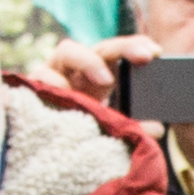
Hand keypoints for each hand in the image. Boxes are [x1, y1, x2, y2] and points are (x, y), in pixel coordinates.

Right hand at [18, 33, 157, 141]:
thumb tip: (159, 128)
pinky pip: (41, 78)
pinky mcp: (34, 86)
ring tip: (107, 80)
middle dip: (122, 48)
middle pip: (98, 46)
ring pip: (66, 50)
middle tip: (144, 58)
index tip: (156, 53)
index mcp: (96, 72)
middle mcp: (76, 67)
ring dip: (88, 61)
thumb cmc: (81, 128)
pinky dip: (54, 83)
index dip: (134, 46)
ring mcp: (53, 73)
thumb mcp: (109, 127)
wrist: (44, 147)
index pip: (116, 51)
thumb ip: (134, 126)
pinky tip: (66, 92)